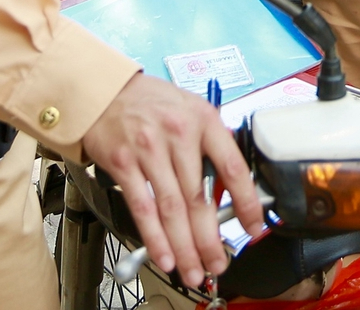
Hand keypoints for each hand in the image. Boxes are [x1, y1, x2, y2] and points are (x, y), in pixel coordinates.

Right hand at [80, 72, 264, 287]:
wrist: (106, 90)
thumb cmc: (153, 103)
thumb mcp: (192, 111)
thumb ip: (211, 146)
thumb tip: (229, 191)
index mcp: (204, 120)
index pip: (233, 167)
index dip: (246, 203)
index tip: (253, 227)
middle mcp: (179, 134)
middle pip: (199, 198)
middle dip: (210, 239)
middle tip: (217, 263)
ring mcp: (149, 149)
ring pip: (172, 208)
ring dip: (184, 246)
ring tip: (193, 269)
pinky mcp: (124, 162)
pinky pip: (142, 207)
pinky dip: (154, 237)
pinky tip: (164, 256)